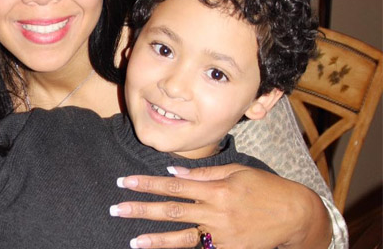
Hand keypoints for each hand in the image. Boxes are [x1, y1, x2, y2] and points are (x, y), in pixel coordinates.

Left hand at [111, 164, 331, 248]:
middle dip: (141, 209)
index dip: (147, 183)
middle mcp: (216, 212)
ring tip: (133, 240)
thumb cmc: (265, 188)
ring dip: (156, 239)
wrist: (296, 215)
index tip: (125, 182)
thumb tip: (172, 173)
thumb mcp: (237, 172)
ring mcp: (223, 235)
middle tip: (117, 208)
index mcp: (217, 189)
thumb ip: (203, 174)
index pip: (174, 185)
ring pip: (183, 238)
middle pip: (172, 210)